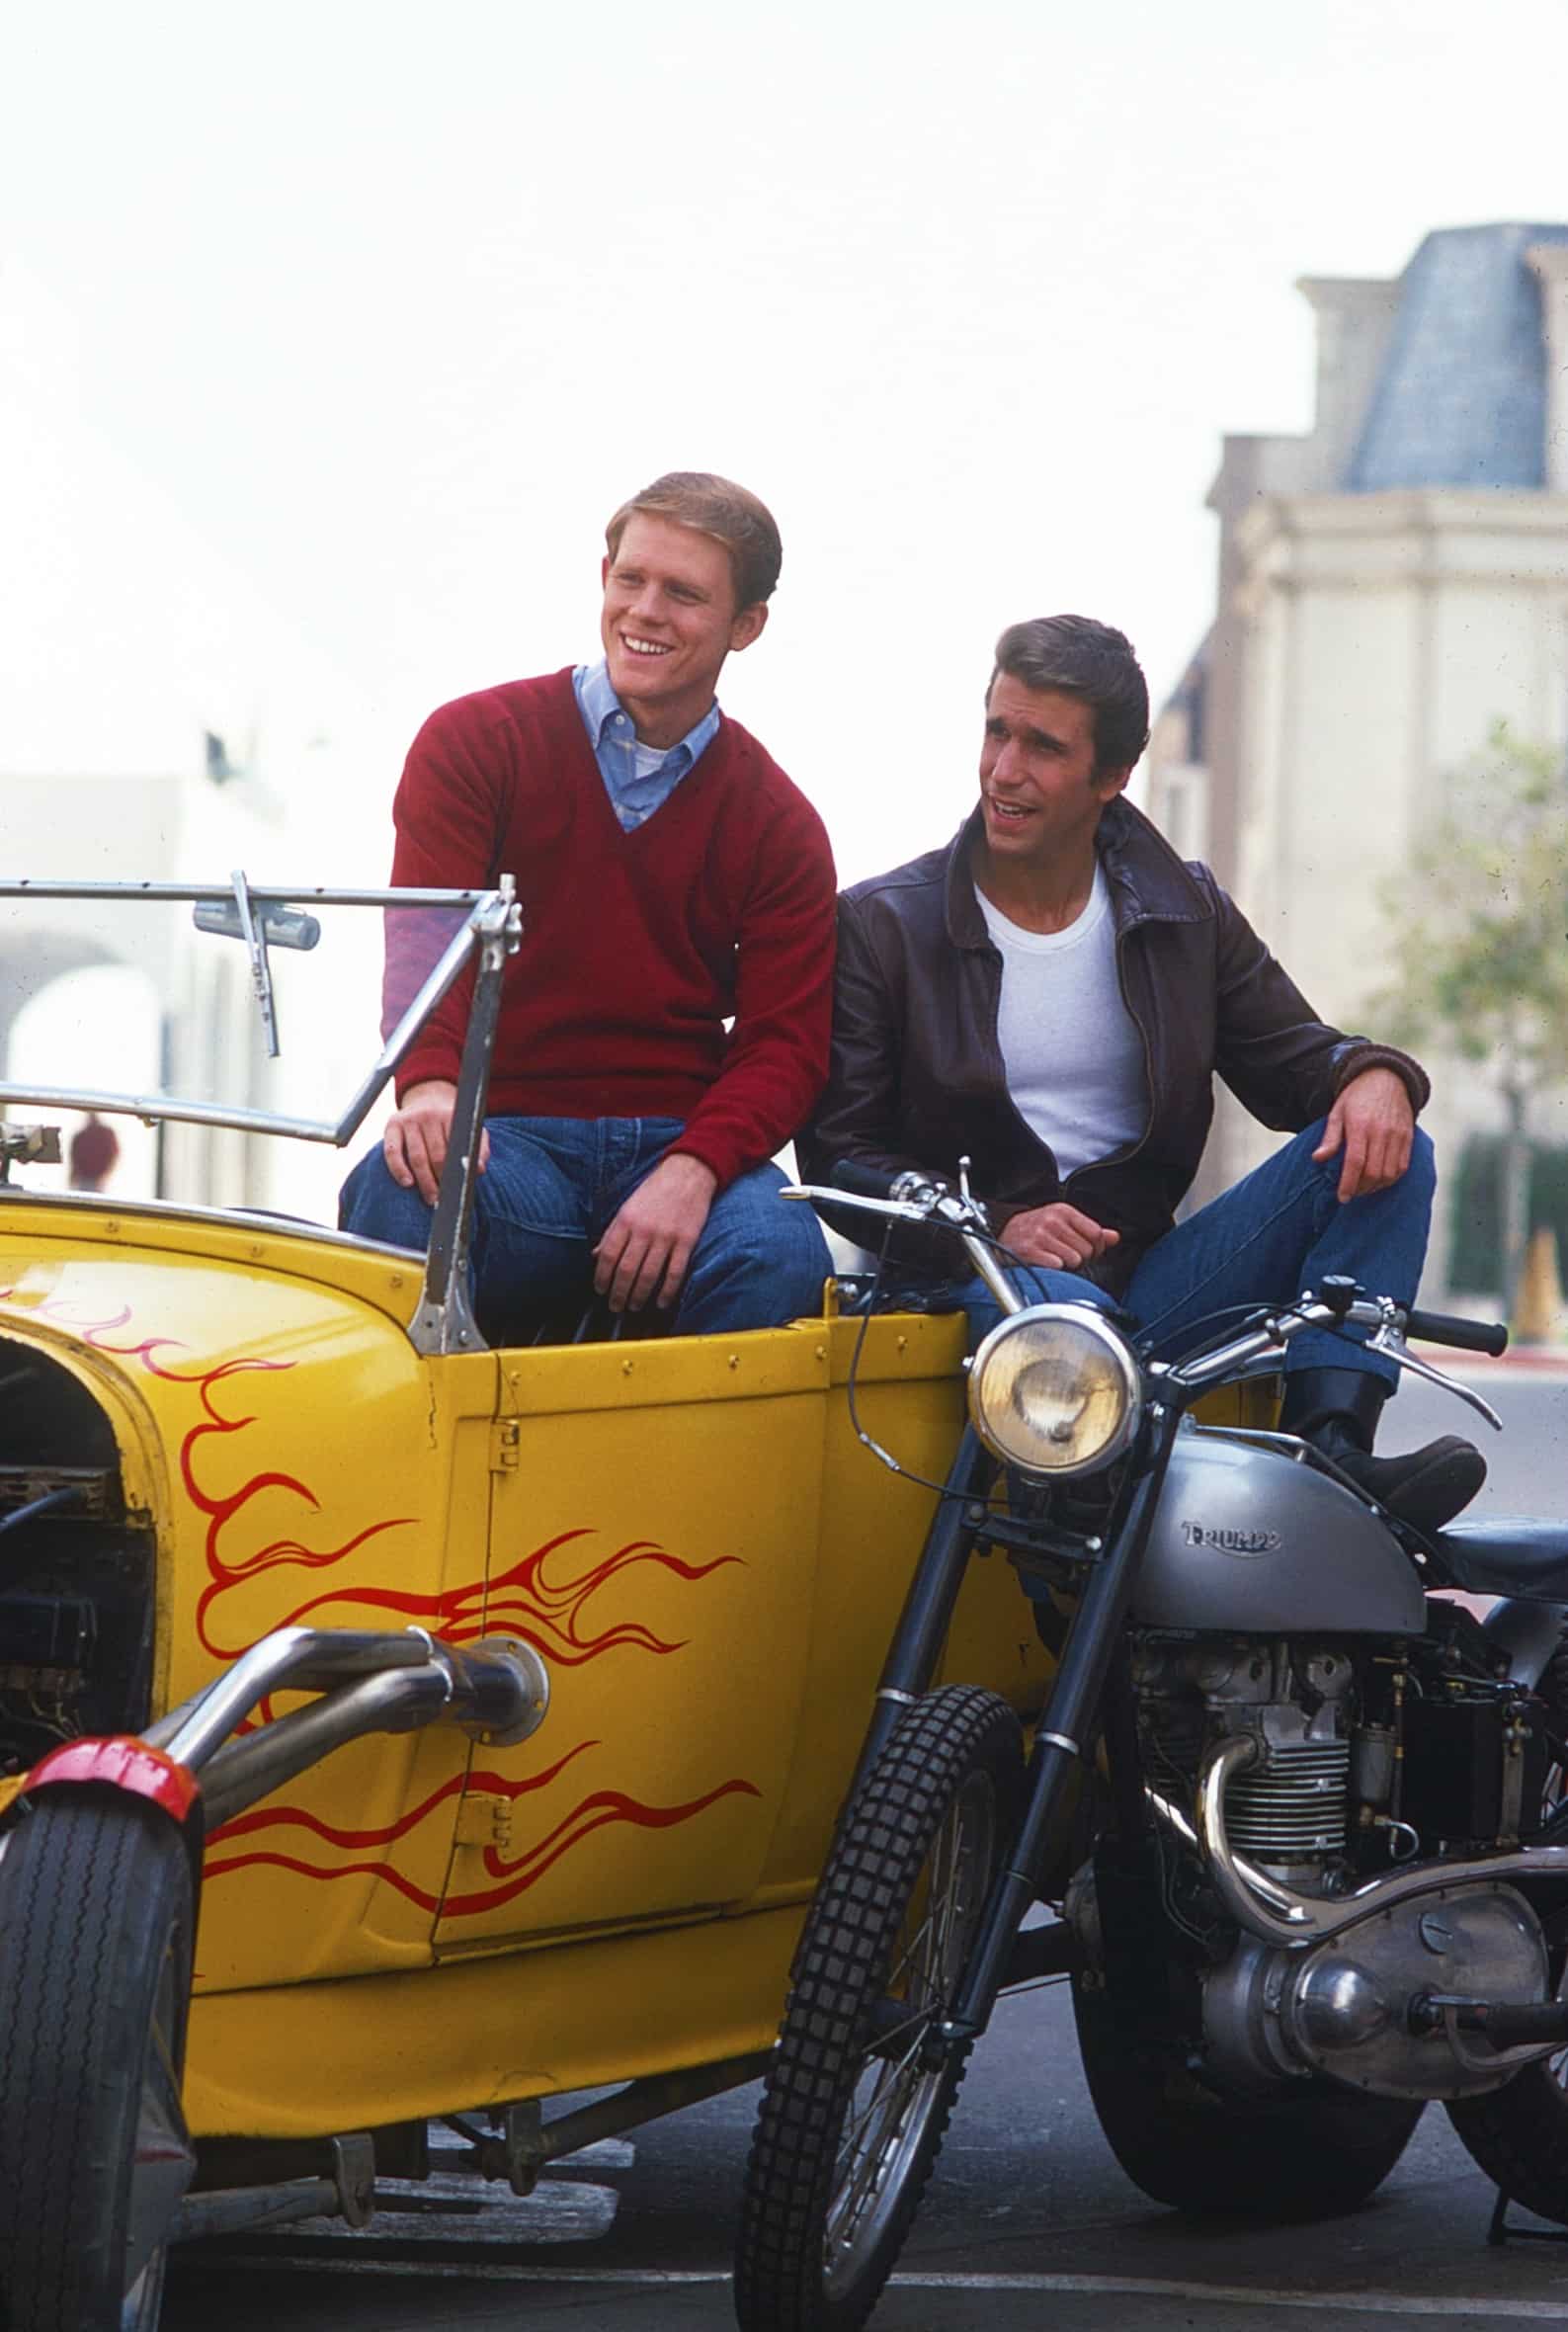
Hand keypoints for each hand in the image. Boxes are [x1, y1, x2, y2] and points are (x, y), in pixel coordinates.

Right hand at [383, 1080, 489, 1205]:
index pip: (456, 1147)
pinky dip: (398, 1169)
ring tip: (431, 1198)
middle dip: (441, 1180)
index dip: (457, 1170)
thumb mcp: (469, 1129)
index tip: (459, 1188)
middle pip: (437, 1155)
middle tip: (444, 1199)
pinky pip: (392, 1152)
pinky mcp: (392, 1125)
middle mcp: (429, 1115)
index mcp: (451, 1115)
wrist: (427, 1098)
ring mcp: (410, 1120)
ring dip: (424, 1181)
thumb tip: (479, 1169)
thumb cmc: (450, 1124)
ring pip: (417, 1157)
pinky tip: (407, 1183)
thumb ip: (479, 1148)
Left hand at [594, 1153, 718, 1313]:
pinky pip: (675, 1272)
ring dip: (639, 1296)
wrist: (688, 1173)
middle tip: (615, 1307)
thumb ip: (613, 1232)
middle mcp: (644, 1230)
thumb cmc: (656, 1190)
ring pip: (649, 1275)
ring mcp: (666, 1236)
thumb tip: (597, 1255)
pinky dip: (667, 1291)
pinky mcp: (686, 1241)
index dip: (601, 1278)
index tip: (600, 1290)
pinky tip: (660, 1302)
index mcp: (626, 1220)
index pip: (608, 1256)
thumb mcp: (628, 1207)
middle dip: (618, 1293)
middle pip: (626, 1270)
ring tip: (633, 1306)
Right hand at [1002, 1201, 1119, 1270]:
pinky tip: (1046, 1264)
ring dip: (1068, 1266)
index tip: (1086, 1253)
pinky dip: (1055, 1270)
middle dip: (1081, 1259)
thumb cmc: (1036, 1231)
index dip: (1096, 1249)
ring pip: (1075, 1261)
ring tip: (1056, 1260)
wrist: (1001, 1235)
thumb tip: (1115, 1238)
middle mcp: (1053, 1220)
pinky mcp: (1030, 1250)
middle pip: (1087, 1250)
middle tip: (1067, 1258)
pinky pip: (1057, 1266)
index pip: (1097, 1234)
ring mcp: (1040, 1235)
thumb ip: (1091, 1231)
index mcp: (1064, 1211)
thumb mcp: (1064, 1224)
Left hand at [1313, 1068, 1413, 1200]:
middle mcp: (1381, 1132)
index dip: (1348, 1184)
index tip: (1342, 1198)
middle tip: (1351, 1194)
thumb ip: (1330, 1138)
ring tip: (1363, 1189)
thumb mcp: (1337, 1113)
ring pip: (1389, 1173)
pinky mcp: (1408, 1138)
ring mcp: (1397, 1135)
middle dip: (1361, 1189)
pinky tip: (1379, 1181)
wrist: (1386, 1078)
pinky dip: (1390, 1179)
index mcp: (1360, 1125)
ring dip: (1375, 1187)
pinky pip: (1402, 1167)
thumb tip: (1318, 1159)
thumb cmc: (1356, 1098)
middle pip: (1373, 1171)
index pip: (1355, 1162)